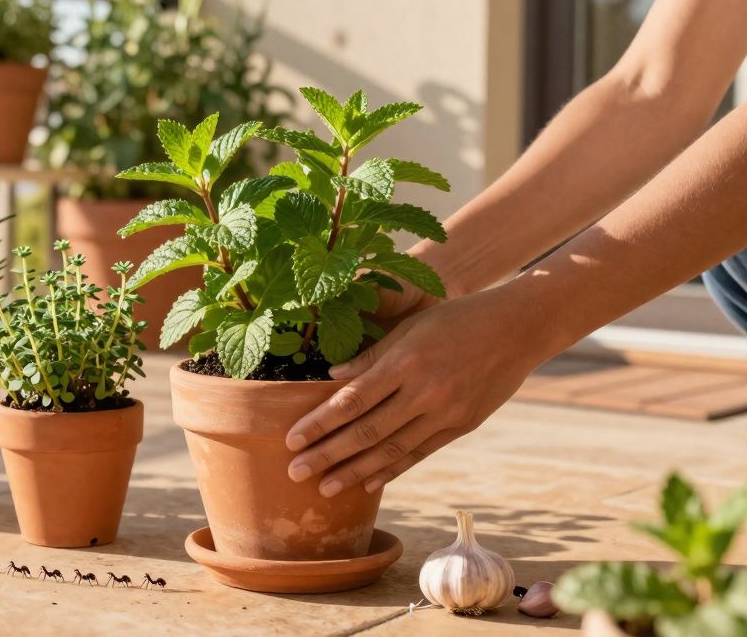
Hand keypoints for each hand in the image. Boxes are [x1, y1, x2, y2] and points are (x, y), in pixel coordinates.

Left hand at [285, 285, 550, 496]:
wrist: (516, 329)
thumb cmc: (455, 319)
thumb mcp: (409, 327)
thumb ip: (370, 356)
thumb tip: (330, 379)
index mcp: (406, 361)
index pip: (352, 400)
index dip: (319, 422)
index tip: (291, 439)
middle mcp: (425, 392)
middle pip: (367, 432)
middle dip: (328, 455)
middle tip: (295, 472)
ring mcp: (446, 414)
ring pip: (392, 450)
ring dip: (355, 472)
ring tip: (325, 489)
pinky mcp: (462, 426)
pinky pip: (420, 454)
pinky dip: (392, 471)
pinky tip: (368, 484)